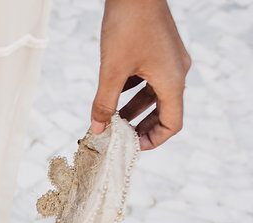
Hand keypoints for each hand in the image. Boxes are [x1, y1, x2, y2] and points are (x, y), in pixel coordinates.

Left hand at [90, 0, 190, 150]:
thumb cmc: (128, 26)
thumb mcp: (111, 70)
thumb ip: (104, 103)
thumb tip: (96, 129)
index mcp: (172, 81)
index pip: (172, 123)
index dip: (152, 140)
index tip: (131, 146)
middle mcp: (176, 72)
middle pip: (165, 111)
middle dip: (142, 127)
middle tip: (119, 139)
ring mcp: (169, 61)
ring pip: (154, 95)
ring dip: (134, 110)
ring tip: (112, 121)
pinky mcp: (158, 51)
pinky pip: (149, 80)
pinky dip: (133, 92)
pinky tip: (113, 96)